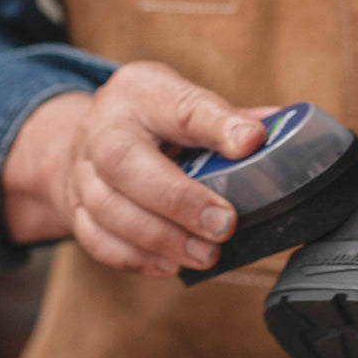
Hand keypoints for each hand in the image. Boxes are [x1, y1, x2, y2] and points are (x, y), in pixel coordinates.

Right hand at [1, 61, 272, 276]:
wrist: (91, 136)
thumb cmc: (153, 120)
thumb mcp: (187, 102)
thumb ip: (230, 121)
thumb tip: (283, 137)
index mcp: (141, 92)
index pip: (180, 104)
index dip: (217, 125)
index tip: (252, 141)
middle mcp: (102, 128)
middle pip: (124, 162)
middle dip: (178, 199)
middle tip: (224, 225)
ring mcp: (81, 170)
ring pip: (107, 208)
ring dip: (160, 238)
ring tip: (206, 254)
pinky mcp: (74, 209)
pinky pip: (96, 239)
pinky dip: (135, 257)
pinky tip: (171, 266)